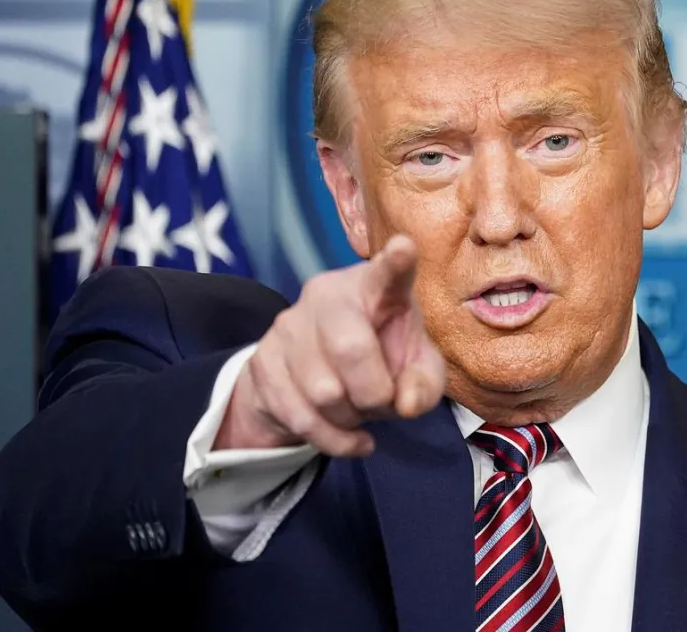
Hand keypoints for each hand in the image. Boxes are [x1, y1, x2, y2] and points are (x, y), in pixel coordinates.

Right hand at [215, 235, 446, 456]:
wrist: (316, 380)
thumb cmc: (382, 361)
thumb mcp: (417, 371)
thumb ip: (425, 383)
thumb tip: (406, 403)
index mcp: (375, 288)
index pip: (387, 273)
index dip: (397, 262)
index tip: (404, 247)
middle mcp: (327, 295)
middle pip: (350, 348)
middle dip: (374, 393)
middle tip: (382, 402)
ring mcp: (288, 325)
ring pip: (323, 392)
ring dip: (351, 418)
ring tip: (359, 411)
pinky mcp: (262, 361)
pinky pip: (300, 416)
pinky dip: (333, 439)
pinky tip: (350, 437)